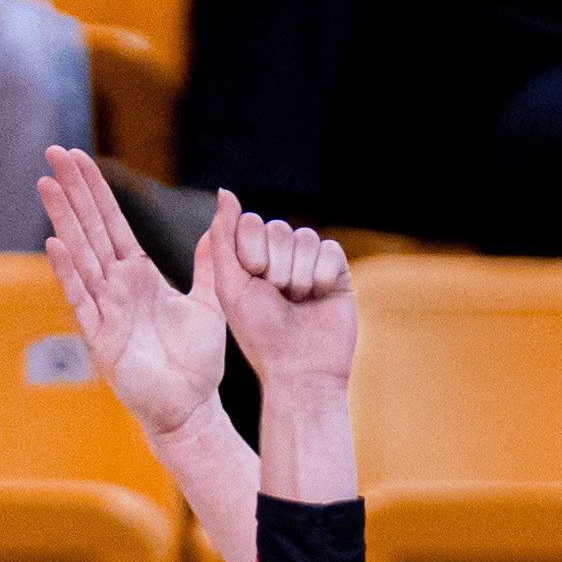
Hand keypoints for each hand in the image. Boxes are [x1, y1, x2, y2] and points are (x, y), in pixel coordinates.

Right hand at [40, 144, 228, 442]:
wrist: (192, 409)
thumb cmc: (197, 363)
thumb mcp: (211, 303)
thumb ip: (211, 264)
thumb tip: (220, 224)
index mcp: (139, 276)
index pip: (113, 223)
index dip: (96, 191)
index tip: (79, 156)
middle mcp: (117, 288)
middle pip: (91, 229)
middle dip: (73, 191)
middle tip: (54, 151)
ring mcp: (106, 311)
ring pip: (81, 256)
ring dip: (64, 220)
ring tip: (46, 184)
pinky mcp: (102, 339)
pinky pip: (82, 300)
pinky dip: (69, 273)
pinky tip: (55, 244)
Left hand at [193, 195, 356, 390]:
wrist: (299, 370)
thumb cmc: (260, 334)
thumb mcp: (229, 285)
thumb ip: (224, 237)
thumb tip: (226, 191)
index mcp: (253, 255)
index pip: (252, 222)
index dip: (252, 250)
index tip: (253, 279)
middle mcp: (282, 254)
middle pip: (278, 228)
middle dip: (276, 267)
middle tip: (279, 297)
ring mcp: (310, 262)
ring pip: (305, 237)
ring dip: (298, 275)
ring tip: (299, 302)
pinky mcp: (337, 272)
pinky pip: (330, 249)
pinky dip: (321, 275)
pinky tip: (319, 298)